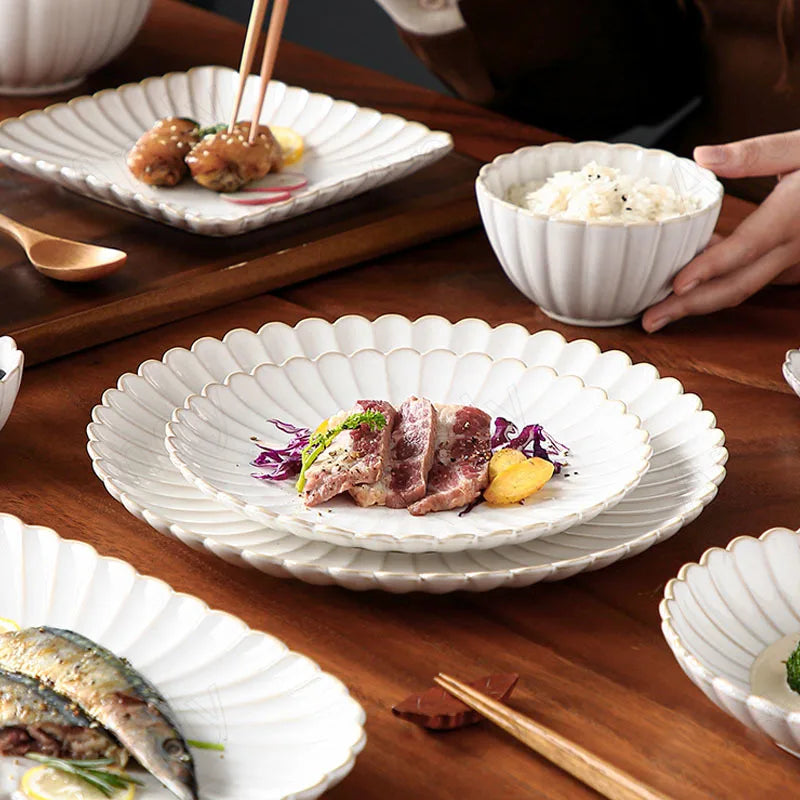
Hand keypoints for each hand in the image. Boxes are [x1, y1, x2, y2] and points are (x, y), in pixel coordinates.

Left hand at [642, 131, 799, 331]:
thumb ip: (753, 153)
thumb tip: (702, 156)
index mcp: (791, 218)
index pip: (744, 249)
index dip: (708, 270)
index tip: (676, 285)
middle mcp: (793, 247)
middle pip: (737, 286)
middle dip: (691, 307)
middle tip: (650, 321)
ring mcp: (794, 259)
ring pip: (743, 288)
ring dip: (701, 302)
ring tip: (660, 310)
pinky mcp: (791, 261)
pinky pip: (752, 278)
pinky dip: (719, 283)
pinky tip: (689, 279)